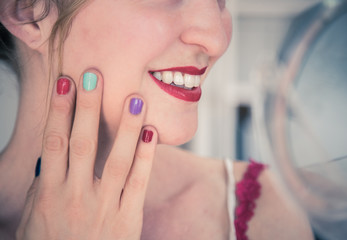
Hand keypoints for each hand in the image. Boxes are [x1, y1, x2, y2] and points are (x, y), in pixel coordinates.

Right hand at [16, 69, 156, 239]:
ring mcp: (104, 207)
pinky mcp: (127, 219)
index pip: (54, 142)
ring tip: (135, 98)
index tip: (65, 82)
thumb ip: (43, 185)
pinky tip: (150, 133)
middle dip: (89, 108)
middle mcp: (75, 196)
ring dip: (126, 127)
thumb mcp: (33, 217)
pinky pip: (138, 183)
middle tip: (96, 76)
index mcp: (48, 193)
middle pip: (83, 144)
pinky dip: (146, 157)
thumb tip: (51, 156)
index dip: (59, 110)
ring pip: (117, 160)